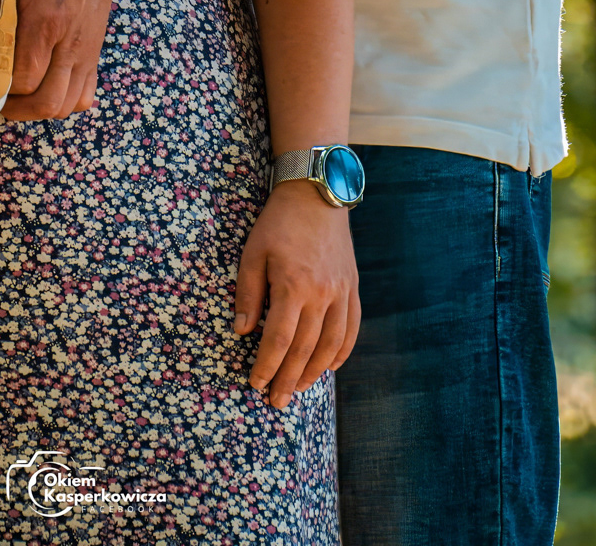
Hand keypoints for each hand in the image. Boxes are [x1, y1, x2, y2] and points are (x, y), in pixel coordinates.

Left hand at [0, 0, 121, 120]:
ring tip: (15, 99)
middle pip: (46, 101)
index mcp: (46, 21)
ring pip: (65, 105)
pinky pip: (84, 97)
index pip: (24, 77)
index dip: (0, 89)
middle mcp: (70, 43)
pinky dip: (63, 104)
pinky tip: (43, 91)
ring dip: (37, 110)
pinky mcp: (94, 54)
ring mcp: (85, 52)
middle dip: (16, 109)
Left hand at [235, 184, 359, 408]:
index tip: (255, 383)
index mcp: (293, 286)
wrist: (317, 194)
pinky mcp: (353, 288)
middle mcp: (322, 294)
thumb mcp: (253, 252)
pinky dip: (341, 352)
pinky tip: (330, 367)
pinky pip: (351, 329)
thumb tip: (242, 331)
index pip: (279, 340)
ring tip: (298, 388)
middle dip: (288, 379)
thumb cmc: (279, 222)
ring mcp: (342, 293)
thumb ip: (248, 293)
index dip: (266, 366)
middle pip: (305, 350)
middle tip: (276, 401)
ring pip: (330, 345)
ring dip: (314, 372)